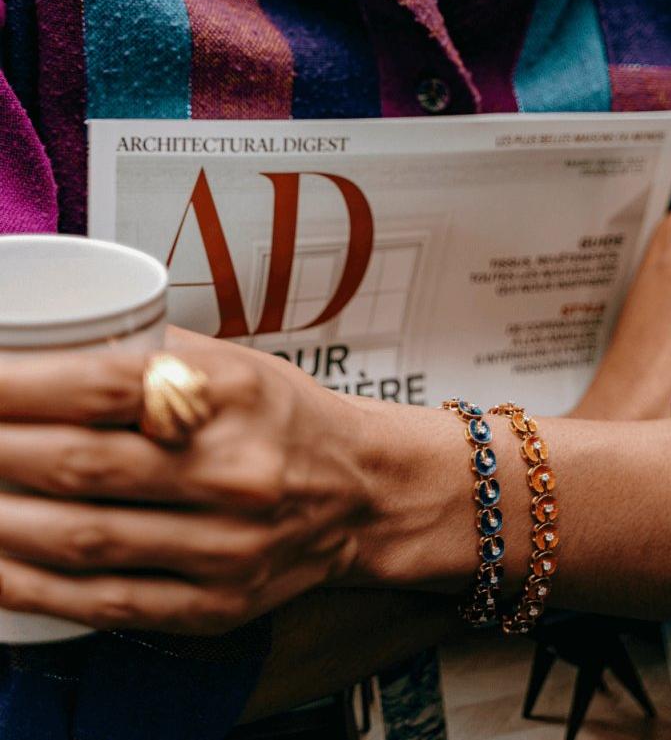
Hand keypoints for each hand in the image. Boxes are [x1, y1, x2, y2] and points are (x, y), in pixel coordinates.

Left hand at [0, 330, 369, 633]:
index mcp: (235, 397)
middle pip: (81, 465)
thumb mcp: (238, 365)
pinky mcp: (219, 603)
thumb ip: (151, 353)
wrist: (360, 490)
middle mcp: (235, 472)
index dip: (14, 384)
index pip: (104, 384)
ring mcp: (228, 546)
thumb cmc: (289, 420)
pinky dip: (33, 588)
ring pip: (83, 539)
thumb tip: (49, 344)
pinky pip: (109, 601)